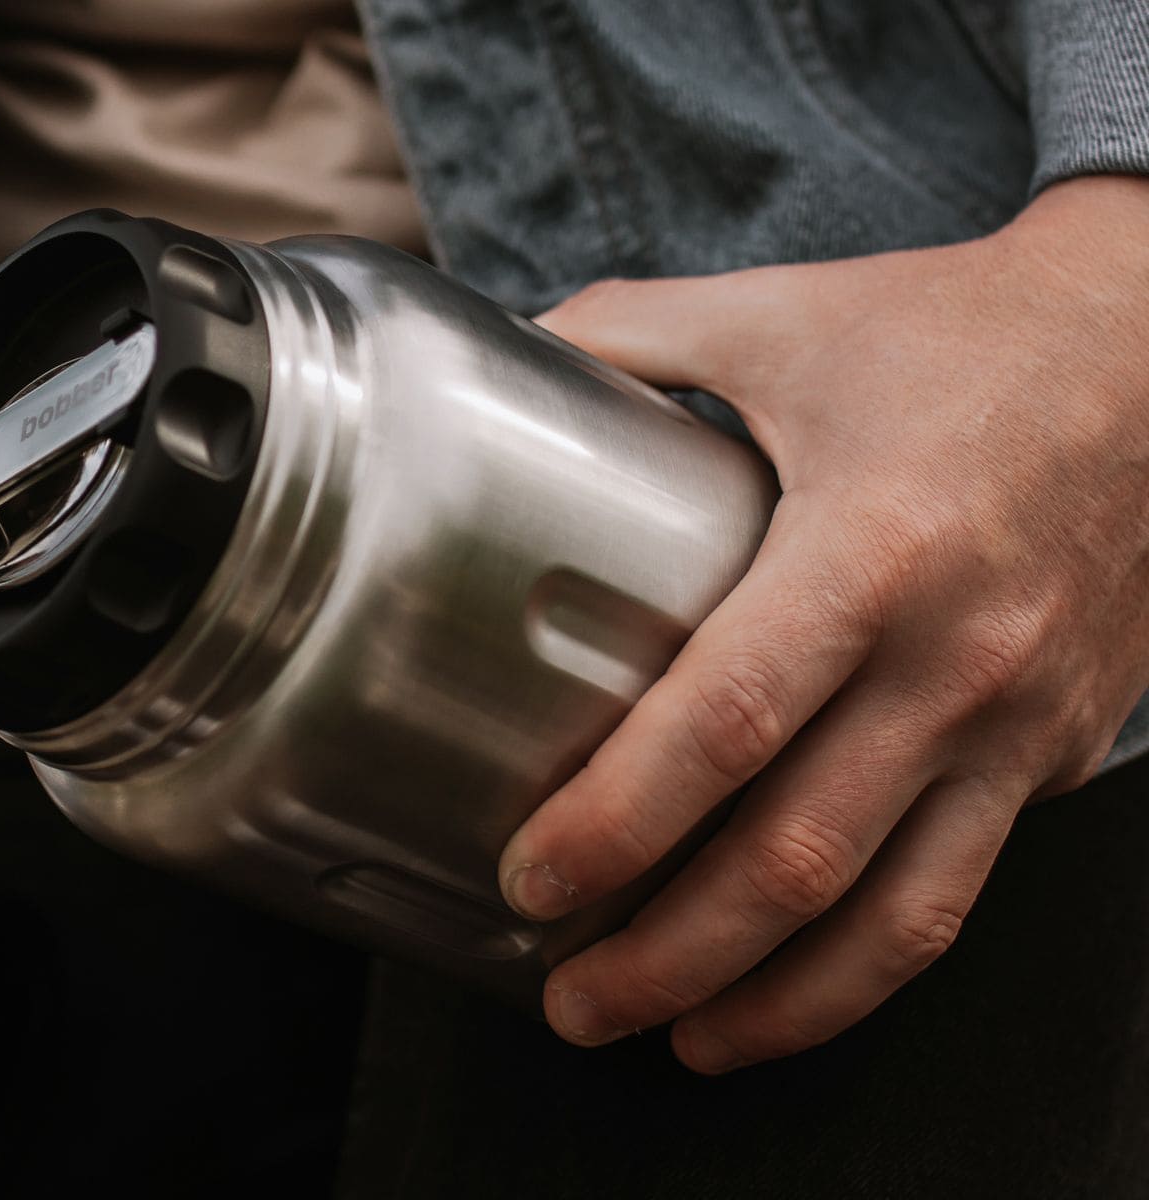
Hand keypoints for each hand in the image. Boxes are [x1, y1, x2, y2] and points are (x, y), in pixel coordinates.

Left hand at [499, 175, 1148, 1071]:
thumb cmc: (959, 333)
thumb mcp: (784, 312)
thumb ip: (627, 338)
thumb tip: (500, 359)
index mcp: (872, 547)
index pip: (726, 722)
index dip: (618, 820)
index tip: (531, 875)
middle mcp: (953, 658)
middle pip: (795, 857)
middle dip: (665, 953)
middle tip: (565, 994)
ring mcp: (1014, 722)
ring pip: (889, 917)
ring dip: (767, 1002)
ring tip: (661, 1035)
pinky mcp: (1049, 755)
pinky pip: (955, 896)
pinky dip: (864, 974)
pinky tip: (786, 1001)